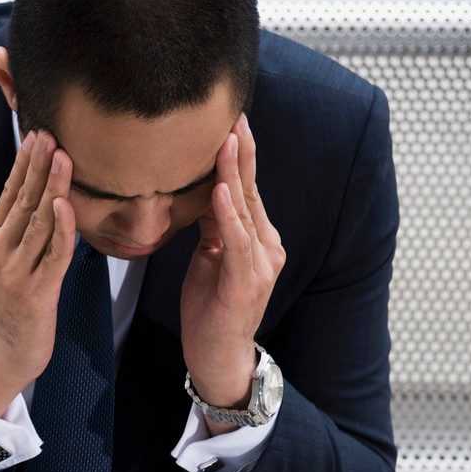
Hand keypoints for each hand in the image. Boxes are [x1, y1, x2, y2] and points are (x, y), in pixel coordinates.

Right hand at [0, 129, 76, 417]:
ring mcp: (17, 270)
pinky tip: (65, 205)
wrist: (0, 354)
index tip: (36, 133)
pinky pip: (52, 254)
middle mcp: (0, 250)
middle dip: (37, 165)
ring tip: (63, 156)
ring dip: (52, 187)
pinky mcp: (37, 291)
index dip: (23, 163)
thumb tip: (45, 197)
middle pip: (22, 200)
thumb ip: (22, 233)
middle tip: (49, 132)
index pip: (9, 193)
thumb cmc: (11, 307)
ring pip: (38, 221)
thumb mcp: (8, 263)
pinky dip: (60, 228)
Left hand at [180, 114, 286, 417]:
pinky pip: (237, 242)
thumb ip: (211, 226)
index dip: (237, 155)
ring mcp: (261, 263)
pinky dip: (228, 215)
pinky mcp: (247, 282)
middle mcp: (266, 245)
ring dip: (233, 173)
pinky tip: (219, 191)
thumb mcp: (207, 258)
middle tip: (234, 115)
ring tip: (225, 141)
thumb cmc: (210, 308)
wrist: (218, 356)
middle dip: (240, 152)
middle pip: (249, 190)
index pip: (244, 188)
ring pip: (245, 210)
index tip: (230, 120)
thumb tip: (203, 190)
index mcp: (256, 238)